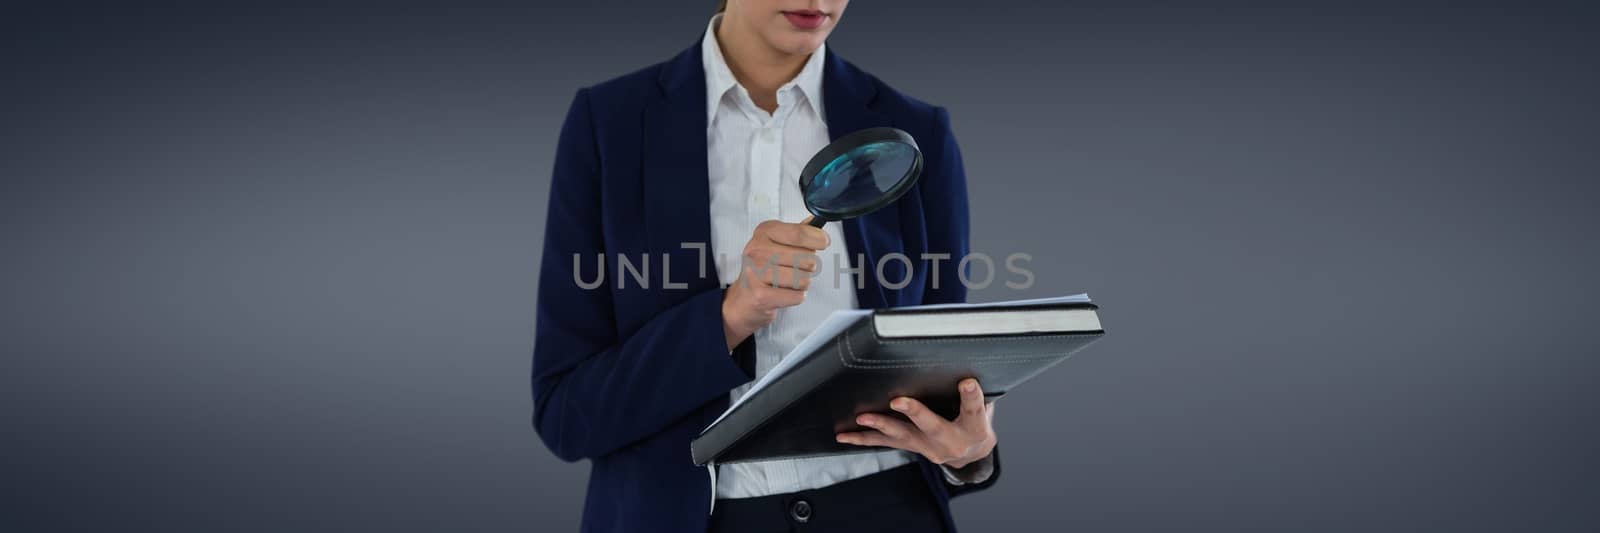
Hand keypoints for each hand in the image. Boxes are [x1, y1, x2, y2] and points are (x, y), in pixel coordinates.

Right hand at [721, 218, 828, 348]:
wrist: (742, 298)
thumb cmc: (763, 268)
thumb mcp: (777, 243)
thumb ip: (797, 232)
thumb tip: (814, 222)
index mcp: (764, 232)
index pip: (799, 233)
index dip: (818, 239)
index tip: (823, 242)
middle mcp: (757, 250)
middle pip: (806, 258)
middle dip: (808, 267)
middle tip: (794, 268)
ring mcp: (756, 272)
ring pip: (803, 279)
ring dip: (802, 283)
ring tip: (788, 282)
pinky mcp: (760, 295)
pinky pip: (797, 296)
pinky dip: (796, 296)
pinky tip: (784, 293)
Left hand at [836, 378, 996, 468]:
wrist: (973, 452)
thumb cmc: (977, 419)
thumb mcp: (984, 405)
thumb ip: (975, 392)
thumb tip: (965, 363)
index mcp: (974, 429)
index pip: (973, 410)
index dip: (971, 396)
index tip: (967, 382)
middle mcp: (950, 442)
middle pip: (931, 425)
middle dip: (914, 412)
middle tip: (897, 401)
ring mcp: (928, 448)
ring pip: (902, 435)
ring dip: (881, 425)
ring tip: (862, 418)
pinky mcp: (912, 447)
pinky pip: (886, 443)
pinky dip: (863, 439)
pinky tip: (844, 436)